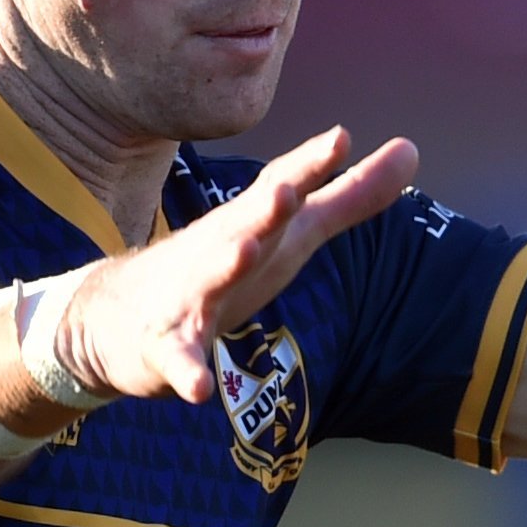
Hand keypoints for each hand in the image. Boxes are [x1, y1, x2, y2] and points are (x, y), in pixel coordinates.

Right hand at [51, 128, 417, 404]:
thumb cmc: (223, 267)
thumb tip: (411, 148)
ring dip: (225, 265)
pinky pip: (177, 360)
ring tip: (245, 251)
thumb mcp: (292, 233)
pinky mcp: (165, 346)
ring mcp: (188, 297)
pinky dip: (187, 372)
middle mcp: (220, 251)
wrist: (115, 320)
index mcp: (252, 225)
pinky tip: (200, 389)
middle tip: (289, 188)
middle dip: (266, 207)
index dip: (309, 165)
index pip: (281, 187)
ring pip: (207, 279)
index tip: (340, 137)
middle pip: (244, 224)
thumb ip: (350, 196)